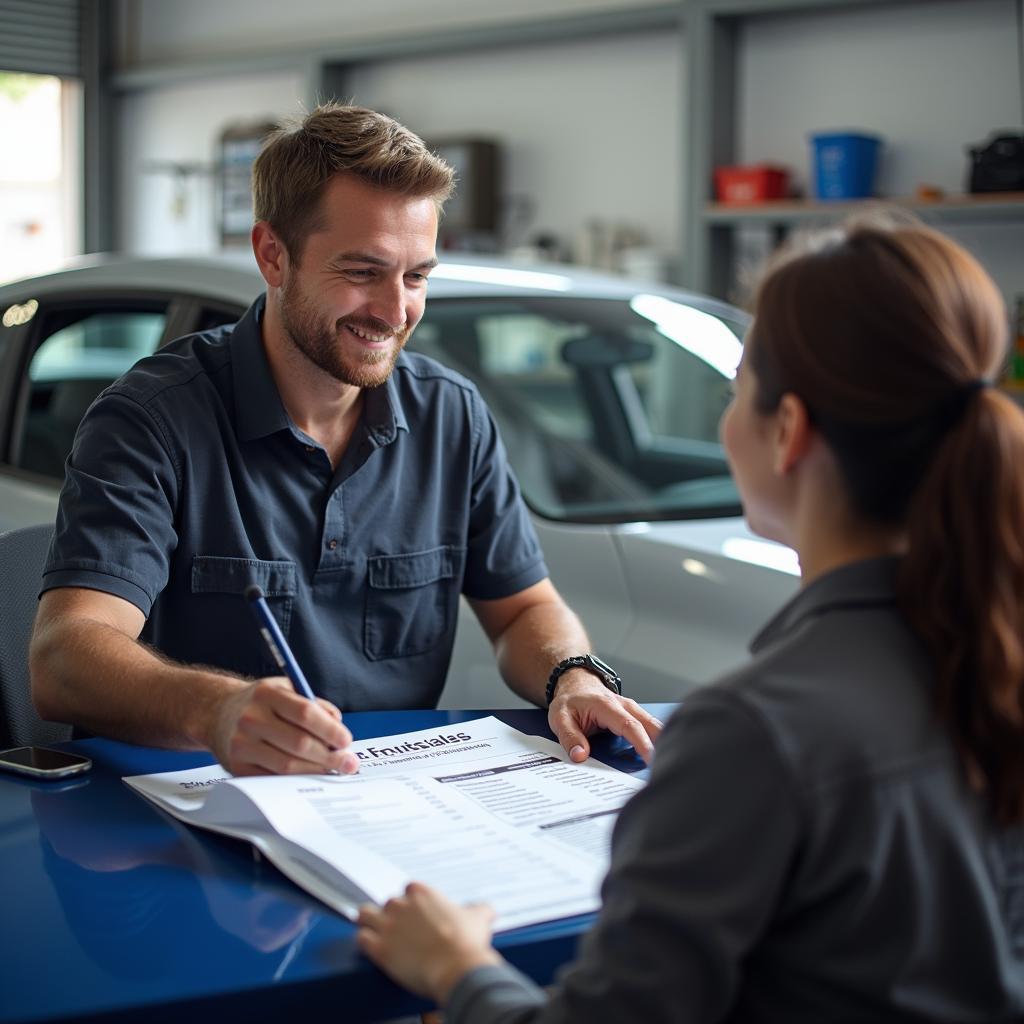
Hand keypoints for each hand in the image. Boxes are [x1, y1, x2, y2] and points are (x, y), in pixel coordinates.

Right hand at [210, 676, 357, 775]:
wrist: (216, 713)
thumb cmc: (261, 702)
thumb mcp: (285, 690)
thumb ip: (314, 705)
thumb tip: (338, 729)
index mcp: (267, 694)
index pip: (305, 713)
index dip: (330, 730)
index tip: (346, 741)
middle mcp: (251, 718)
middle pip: (299, 743)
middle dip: (329, 756)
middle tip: (348, 762)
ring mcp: (241, 744)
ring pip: (287, 765)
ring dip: (315, 770)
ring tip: (333, 770)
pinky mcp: (236, 767)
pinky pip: (272, 779)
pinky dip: (295, 781)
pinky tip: (309, 776)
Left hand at [357, 882, 501, 1003]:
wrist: (456, 968)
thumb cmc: (466, 943)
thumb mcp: (478, 919)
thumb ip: (479, 909)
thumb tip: (486, 910)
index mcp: (422, 893)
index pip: (408, 889)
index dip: (411, 902)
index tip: (415, 914)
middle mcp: (402, 904)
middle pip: (388, 903)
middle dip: (392, 915)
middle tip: (400, 929)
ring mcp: (388, 925)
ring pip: (365, 914)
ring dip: (369, 923)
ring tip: (374, 932)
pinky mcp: (379, 947)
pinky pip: (361, 939)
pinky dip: (365, 943)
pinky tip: (371, 948)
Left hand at [548, 670, 661, 763]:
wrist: (577, 684)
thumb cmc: (571, 700)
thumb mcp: (560, 718)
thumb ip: (570, 737)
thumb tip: (580, 756)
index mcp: (607, 706)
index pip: (630, 726)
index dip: (642, 743)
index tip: (651, 759)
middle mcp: (625, 706)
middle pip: (650, 725)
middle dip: (661, 744)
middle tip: (664, 766)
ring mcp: (633, 710)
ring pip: (654, 725)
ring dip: (662, 742)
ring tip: (664, 765)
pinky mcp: (635, 715)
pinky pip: (650, 728)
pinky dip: (656, 740)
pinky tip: (657, 756)